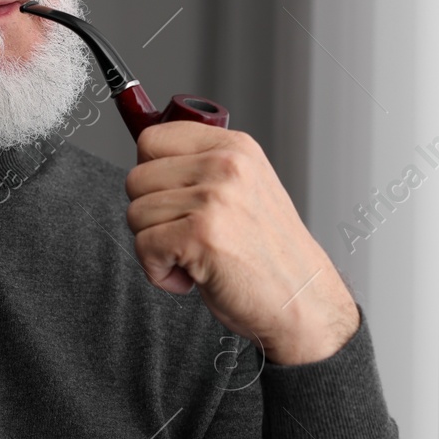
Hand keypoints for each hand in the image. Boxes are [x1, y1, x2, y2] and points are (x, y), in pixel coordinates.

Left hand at [123, 123, 358, 365]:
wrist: (303, 300)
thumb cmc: (269, 254)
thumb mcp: (244, 189)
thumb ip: (202, 169)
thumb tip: (147, 162)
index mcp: (234, 147)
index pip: (152, 138)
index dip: (149, 174)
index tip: (169, 200)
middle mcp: (225, 164)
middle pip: (136, 178)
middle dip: (150, 216)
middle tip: (187, 237)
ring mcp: (214, 198)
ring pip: (135, 214)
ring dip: (155, 247)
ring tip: (194, 258)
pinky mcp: (200, 235)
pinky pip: (143, 246)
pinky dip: (158, 272)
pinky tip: (191, 277)